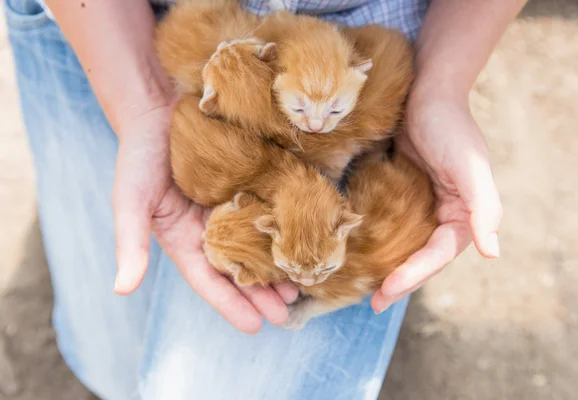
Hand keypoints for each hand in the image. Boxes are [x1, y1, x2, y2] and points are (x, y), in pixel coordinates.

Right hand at [111, 103, 297, 333]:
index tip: (254, 326)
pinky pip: (269, 208)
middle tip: (285, 313)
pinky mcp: (250, 181)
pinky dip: (284, 227)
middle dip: (261, 293)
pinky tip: (303, 238)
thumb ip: (129, 243)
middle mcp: (211, 227)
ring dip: (277, 266)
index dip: (230, 304)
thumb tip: (122, 289)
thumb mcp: (130, 200)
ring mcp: (232, 204)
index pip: (209, 279)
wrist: (158, 105)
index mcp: (184, 239)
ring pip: (259, 243)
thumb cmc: (138, 154)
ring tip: (300, 284)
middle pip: (239, 268)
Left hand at [371, 90, 502, 312]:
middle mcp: (442, 215)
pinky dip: (375, 238)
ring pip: (402, 245)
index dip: (413, 276)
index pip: (436, 255)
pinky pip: (388, 223)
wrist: (426, 91)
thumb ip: (484, 208)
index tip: (385, 293)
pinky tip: (354, 248)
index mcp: (462, 216)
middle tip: (371, 304)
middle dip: (398, 281)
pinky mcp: (398, 191)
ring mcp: (419, 204)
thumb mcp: (470, 166)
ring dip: (385, 266)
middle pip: (419, 257)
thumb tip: (493, 252)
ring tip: (360, 286)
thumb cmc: (450, 126)